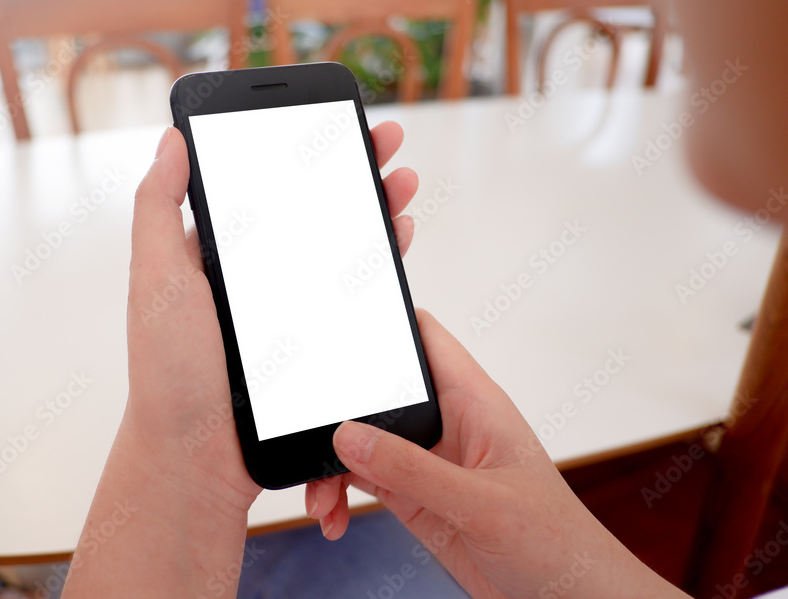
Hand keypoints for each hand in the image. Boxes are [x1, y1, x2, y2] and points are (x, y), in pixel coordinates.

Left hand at [65, 121, 419, 596]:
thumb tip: (173, 138)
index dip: (300, 148)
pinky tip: (397, 240)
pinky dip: (379, 264)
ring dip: (374, 210)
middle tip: (385, 142)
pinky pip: (354, 297)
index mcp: (216, 254)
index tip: (331, 120)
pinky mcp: (315, 345)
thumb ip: (160, 207)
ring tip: (402, 182)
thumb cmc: (170, 372)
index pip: (265, 186)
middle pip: (313, 211)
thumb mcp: (156, 278)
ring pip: (340, 249)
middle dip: (352, 171)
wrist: (200, 459)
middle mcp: (256, 277)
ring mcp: (289, 311)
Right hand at [306, 310, 687, 597]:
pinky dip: (337, 494)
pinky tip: (334, 516)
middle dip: (336, 411)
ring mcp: (426, 460)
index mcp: (474, 402)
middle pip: (376, 392)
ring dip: (330, 464)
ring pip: (360, 440)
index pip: (424, 338)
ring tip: (320, 498)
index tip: (335, 327)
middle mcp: (446, 424)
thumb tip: (349, 436)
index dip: (384, 322)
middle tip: (311, 438)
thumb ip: (412, 470)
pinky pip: (360, 480)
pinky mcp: (414, 495)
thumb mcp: (480, 503)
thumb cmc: (554, 542)